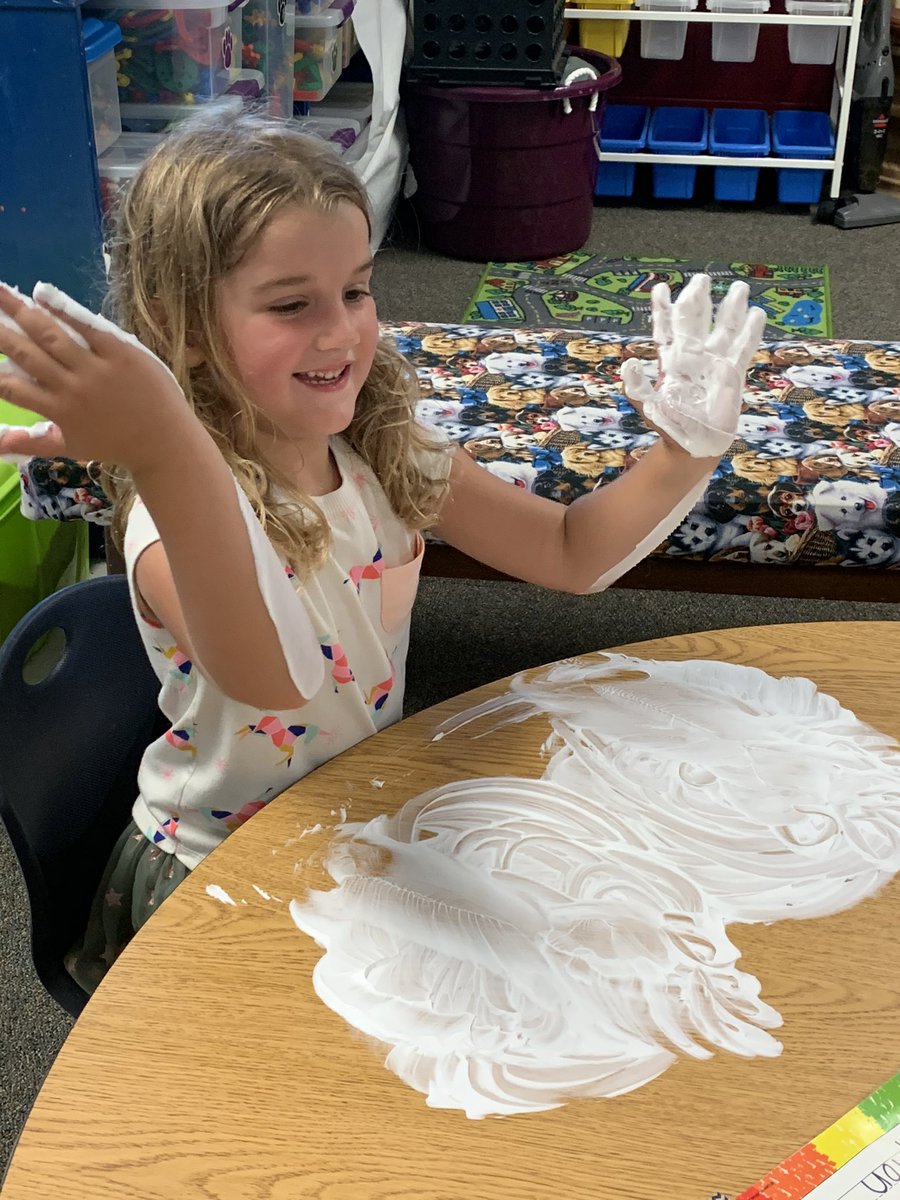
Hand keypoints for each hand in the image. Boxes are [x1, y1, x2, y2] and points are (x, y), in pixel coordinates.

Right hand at [0, 281, 194, 469]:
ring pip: (51, 335)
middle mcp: (71, 388)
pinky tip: (43, 294)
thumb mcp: (71, 448)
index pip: (12, 388)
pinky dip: (65, 311)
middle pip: (26, 353)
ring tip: (0, 291)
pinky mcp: (121, 353)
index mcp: (58, 411)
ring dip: (21, 310)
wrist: (165, 443)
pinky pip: (89, 328)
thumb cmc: (116, 445)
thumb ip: (32, 442)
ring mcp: (96, 369)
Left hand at [619, 274, 765, 458]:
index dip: (663, 309)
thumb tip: (628, 363)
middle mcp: (693, 355)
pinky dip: (750, 332)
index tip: (660, 288)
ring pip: (724, 329)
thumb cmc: (669, 427)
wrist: (693, 447)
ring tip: (739, 288)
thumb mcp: (648, 407)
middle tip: (702, 279)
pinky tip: (757, 315)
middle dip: (698, 299)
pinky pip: (744, 348)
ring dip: (731, 309)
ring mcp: (715, 361)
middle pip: (696, 321)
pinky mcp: (733, 373)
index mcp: (671, 360)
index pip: (666, 329)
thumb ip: (637, 386)